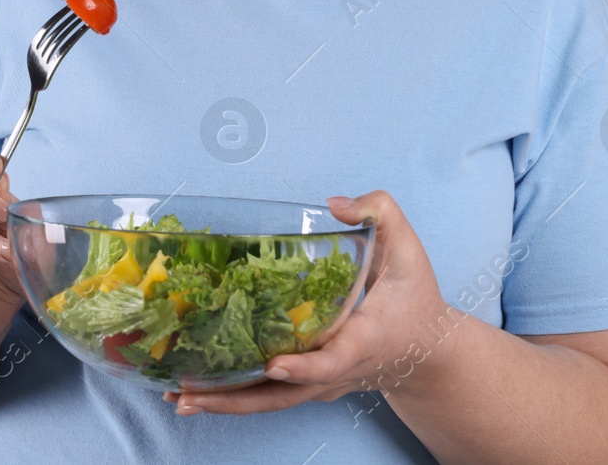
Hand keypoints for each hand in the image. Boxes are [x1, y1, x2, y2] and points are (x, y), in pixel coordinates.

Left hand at [164, 190, 456, 415]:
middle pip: (284, 395)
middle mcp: (337, 371)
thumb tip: (336, 203)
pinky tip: (195, 395)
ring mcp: (322, 385)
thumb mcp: (408, 250)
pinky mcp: (311, 387)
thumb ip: (381, 213)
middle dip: (236, 398)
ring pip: (271, 402)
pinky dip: (233, 399)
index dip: (306, 366)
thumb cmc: (414, 299)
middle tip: (189, 394)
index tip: (276, 364)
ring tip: (178, 400)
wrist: (429, 353)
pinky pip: (269, 398)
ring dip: (224, 403)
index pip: (332, 360)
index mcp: (362, 340)